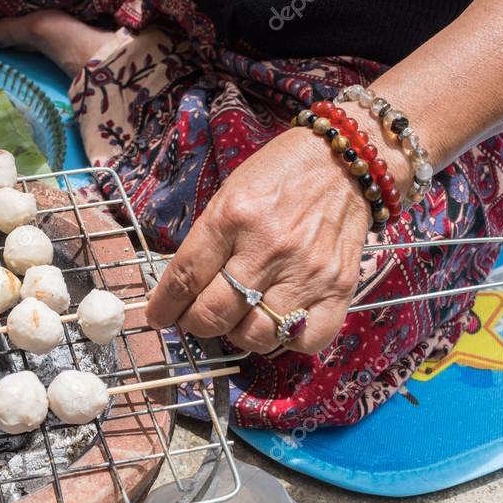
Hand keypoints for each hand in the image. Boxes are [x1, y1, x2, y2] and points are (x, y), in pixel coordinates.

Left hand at [146, 124, 390, 353]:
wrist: (344, 162)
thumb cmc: (279, 176)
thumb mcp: (229, 195)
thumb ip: (207, 242)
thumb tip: (181, 290)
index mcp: (232, 217)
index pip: (185, 277)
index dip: (164, 306)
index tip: (158, 316)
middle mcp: (268, 247)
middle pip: (215, 313)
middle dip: (195, 324)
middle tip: (195, 319)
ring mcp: (305, 271)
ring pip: (255, 334)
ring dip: (238, 334)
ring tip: (238, 318)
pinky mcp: (339, 288)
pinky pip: (305, 340)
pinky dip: (285, 340)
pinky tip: (278, 321)